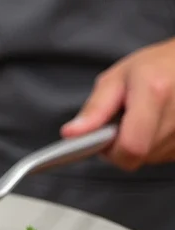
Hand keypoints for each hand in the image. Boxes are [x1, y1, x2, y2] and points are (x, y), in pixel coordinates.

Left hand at [61, 38, 174, 170]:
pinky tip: (156, 124)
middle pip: (137, 156)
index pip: (130, 148)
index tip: (105, 138)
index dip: (112, 151)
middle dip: (122, 145)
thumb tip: (71, 134)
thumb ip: (93, 109)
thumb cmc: (155, 67)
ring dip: (139, 144)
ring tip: (143, 118)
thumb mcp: (116, 79)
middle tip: (124, 122)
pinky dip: (153, 144)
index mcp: (154, 93)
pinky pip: (163, 155)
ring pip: (149, 158)